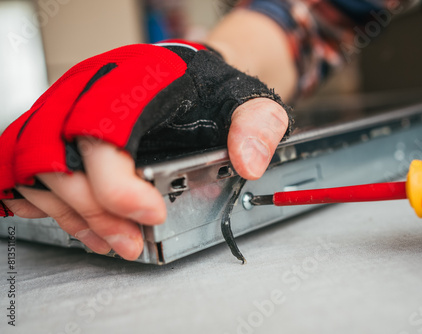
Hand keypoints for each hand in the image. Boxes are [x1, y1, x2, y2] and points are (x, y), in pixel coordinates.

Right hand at [1, 41, 289, 260]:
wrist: (183, 74)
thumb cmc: (204, 86)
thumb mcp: (243, 97)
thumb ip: (256, 124)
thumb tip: (248, 163)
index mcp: (130, 81)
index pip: (102, 134)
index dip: (117, 184)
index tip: (152, 214)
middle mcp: (88, 92)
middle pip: (63, 162)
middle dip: (96, 213)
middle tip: (131, 242)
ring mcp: (66, 111)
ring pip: (41, 172)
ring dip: (76, 217)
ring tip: (113, 240)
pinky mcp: (57, 131)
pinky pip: (31, 171)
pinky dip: (52, 205)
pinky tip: (84, 225)